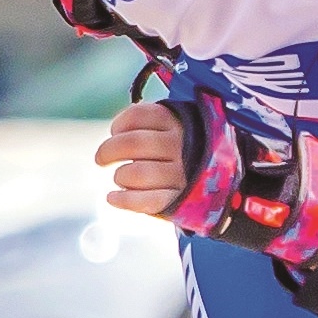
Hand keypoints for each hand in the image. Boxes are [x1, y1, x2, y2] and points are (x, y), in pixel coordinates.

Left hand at [94, 98, 189, 216]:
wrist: (216, 183)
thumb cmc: (179, 152)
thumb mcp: (170, 129)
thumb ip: (145, 126)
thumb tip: (116, 134)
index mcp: (177, 123)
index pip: (139, 116)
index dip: (120, 124)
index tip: (116, 132)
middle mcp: (181, 146)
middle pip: (133, 143)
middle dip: (108, 150)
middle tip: (101, 158)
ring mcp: (182, 174)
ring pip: (137, 173)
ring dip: (120, 176)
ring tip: (121, 177)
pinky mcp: (178, 200)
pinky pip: (145, 201)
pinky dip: (123, 200)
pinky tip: (112, 197)